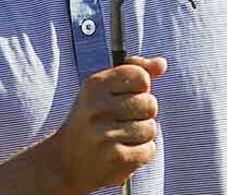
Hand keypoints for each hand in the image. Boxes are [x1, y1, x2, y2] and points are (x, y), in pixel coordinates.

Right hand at [49, 55, 167, 192]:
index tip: (126, 97)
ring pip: (151, 128)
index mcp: (94, 85)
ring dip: (142, 135)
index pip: (140, 76)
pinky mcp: (115, 158)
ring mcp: (105, 134)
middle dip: (143, 113)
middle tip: (122, 121)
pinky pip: (149, 150)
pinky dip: (141, 153)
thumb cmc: (92, 120)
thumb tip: (161, 63)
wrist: (65, 162)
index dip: (141, 88)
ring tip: (121, 138)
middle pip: (150, 103)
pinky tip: (123, 152)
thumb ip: (134, 71)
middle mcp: (97, 108)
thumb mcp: (104, 89)